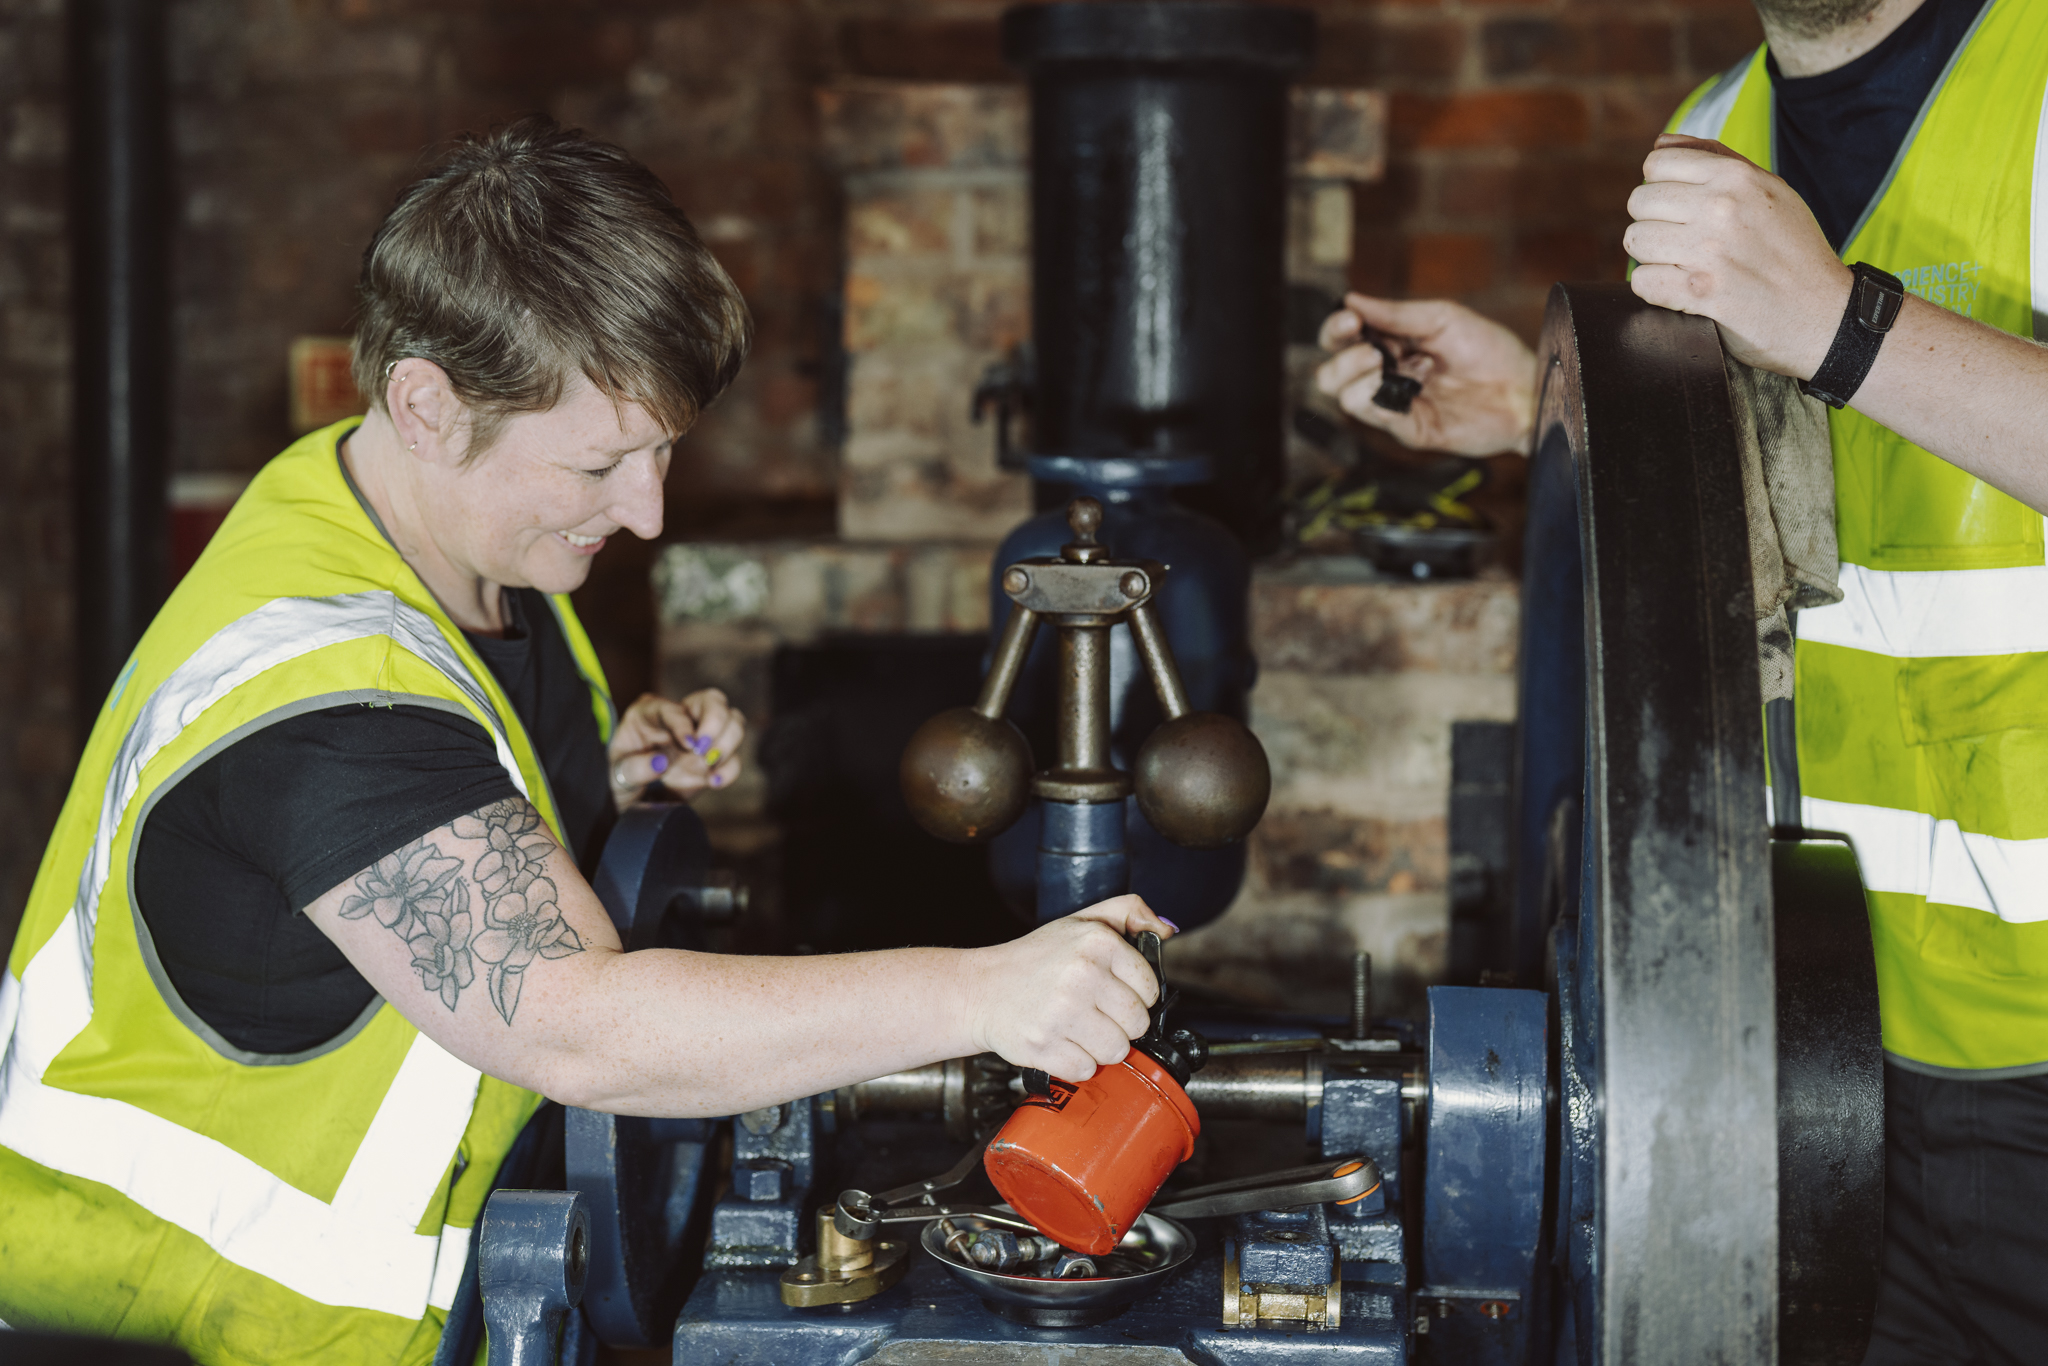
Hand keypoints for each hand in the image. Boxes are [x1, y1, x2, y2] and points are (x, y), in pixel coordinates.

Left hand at [608, 689, 744, 807]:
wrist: (630, 802)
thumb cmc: (618, 778)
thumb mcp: (614, 774)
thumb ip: (633, 768)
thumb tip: (660, 762)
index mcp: (651, 713)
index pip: (674, 708)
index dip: (683, 724)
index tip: (690, 744)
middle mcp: (680, 719)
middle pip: (714, 701)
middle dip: (716, 723)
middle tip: (705, 750)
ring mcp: (700, 738)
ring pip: (733, 722)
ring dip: (727, 744)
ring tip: (709, 767)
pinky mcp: (712, 760)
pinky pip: (733, 758)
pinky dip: (730, 769)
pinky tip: (715, 782)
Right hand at [960, 895, 1178, 1083]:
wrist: (981, 989)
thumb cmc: (1034, 959)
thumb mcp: (1080, 920)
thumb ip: (1129, 912)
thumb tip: (1167, 929)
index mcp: (1096, 942)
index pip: (1151, 987)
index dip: (1135, 994)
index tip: (1113, 992)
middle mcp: (1081, 975)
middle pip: (1138, 1024)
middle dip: (1120, 1024)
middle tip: (1094, 1013)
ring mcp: (1061, 1013)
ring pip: (1117, 1051)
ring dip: (1101, 1047)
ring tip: (1078, 1029)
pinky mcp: (1044, 1046)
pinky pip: (1086, 1071)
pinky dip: (1076, 1064)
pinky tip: (1060, 1042)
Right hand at [1316, 293, 1538, 456]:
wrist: (1525, 388)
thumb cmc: (1491, 351)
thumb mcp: (1442, 319)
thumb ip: (1396, 314)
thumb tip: (1351, 300)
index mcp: (1391, 345)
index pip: (1342, 341)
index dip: (1335, 330)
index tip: (1350, 320)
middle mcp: (1387, 376)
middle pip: (1330, 374)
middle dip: (1340, 358)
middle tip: (1370, 349)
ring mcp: (1396, 404)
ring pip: (1344, 398)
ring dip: (1355, 377)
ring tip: (1385, 364)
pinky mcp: (1410, 428)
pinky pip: (1375, 417)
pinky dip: (1378, 397)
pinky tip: (1409, 381)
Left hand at [1625, 134, 1851, 376]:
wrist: (1825, 313)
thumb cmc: (1793, 249)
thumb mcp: (1769, 189)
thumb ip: (1715, 160)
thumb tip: (1660, 143)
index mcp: (1736, 176)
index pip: (1656, 163)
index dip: (1659, 185)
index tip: (1677, 206)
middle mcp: (1720, 207)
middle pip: (1639, 201)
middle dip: (1653, 221)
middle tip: (1679, 240)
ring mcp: (1709, 250)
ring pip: (1635, 240)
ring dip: (1652, 256)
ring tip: (1682, 264)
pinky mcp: (1700, 292)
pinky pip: (1641, 281)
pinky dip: (1655, 288)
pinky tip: (1681, 288)